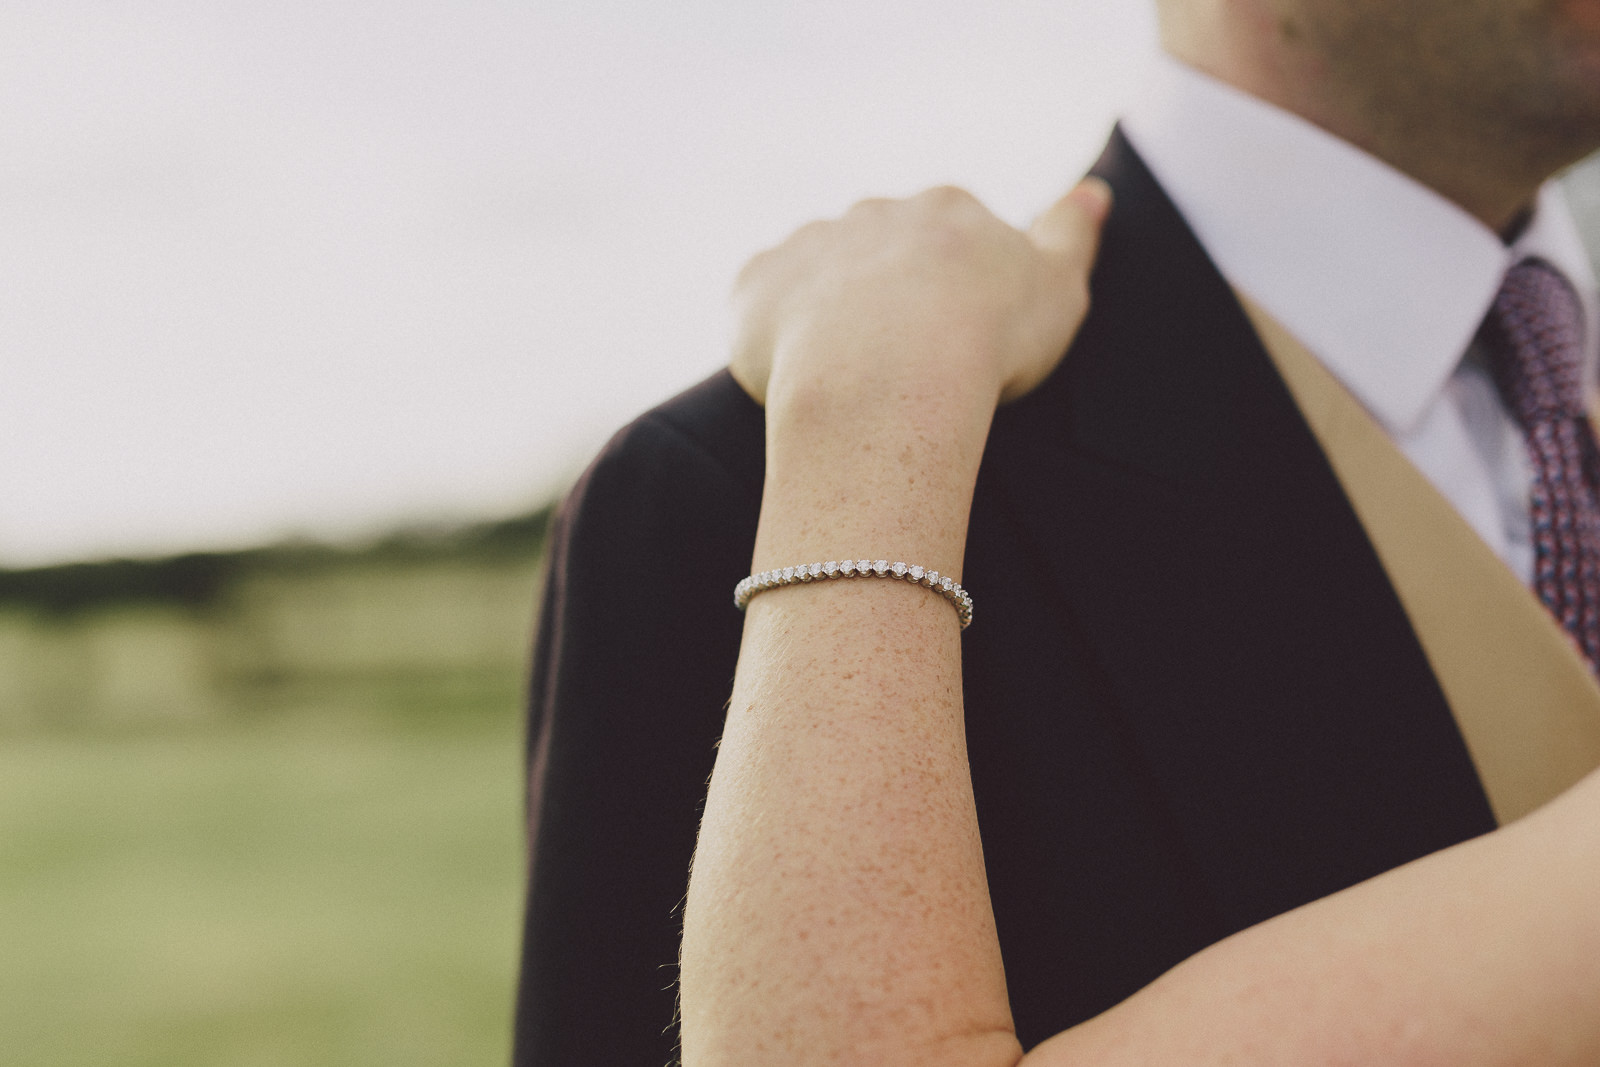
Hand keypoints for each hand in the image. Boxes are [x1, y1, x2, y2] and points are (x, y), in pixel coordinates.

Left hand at [729, 178, 1110, 412]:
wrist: (888, 375)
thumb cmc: (986, 339)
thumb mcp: (1058, 288)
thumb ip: (1070, 235)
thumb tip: (1092, 192)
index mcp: (945, 210)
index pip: (950, 237)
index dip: (954, 292)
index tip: (958, 341)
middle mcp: (873, 213)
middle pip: (880, 249)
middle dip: (888, 297)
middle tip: (904, 367)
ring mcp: (810, 244)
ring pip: (817, 272)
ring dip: (828, 313)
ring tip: (849, 380)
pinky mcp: (757, 286)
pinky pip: (759, 303)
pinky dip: (772, 334)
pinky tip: (796, 378)